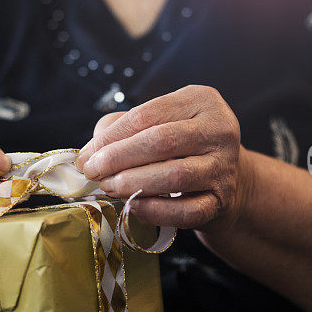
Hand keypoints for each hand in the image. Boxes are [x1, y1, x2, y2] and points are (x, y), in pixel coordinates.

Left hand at [76, 85, 244, 229]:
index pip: (147, 115)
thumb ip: (119, 130)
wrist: (222, 177)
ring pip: (176, 176)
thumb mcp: (154, 124)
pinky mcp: (223, 200)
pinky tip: (134, 206)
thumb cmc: (179, 147)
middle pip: (162, 141)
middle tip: (94, 173)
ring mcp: (224, 166)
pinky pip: (187, 210)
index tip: (87, 156)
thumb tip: (88, 155)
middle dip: (119, 158)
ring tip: (110, 187)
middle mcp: (218, 129)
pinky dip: (156, 211)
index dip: (112, 137)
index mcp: (200, 100)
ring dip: (134, 183)